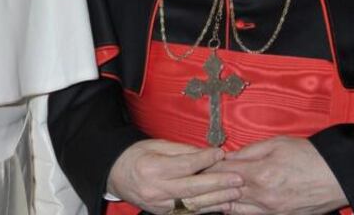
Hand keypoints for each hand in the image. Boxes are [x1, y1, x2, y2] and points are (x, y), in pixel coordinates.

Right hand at [107, 139, 242, 213]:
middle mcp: (156, 190)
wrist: (116, 175)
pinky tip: (223, 204)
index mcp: (152, 169)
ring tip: (236, 192)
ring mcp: (160, 205)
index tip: (220, 153)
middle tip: (237, 178)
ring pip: (194, 204)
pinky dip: (208, 208)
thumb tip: (207, 153)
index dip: (204, 159)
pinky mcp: (164, 213)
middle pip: (192, 188)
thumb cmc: (136, 156)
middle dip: (218, 183)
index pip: (184, 165)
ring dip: (218, 199)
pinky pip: (189, 211)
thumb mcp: (156, 145)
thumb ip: (182, 150)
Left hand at [203, 137, 347, 213]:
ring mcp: (271, 211)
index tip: (195, 166)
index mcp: (260, 174)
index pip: (221, 173)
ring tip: (204, 195)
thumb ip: (248, 151)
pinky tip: (229, 204)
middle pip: (223, 194)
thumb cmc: (310, 156)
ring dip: (219, 202)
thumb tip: (227, 156)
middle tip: (192, 184)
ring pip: (234, 210)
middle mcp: (263, 197)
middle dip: (207, 188)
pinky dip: (237, 210)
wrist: (339, 176)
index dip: (206, 169)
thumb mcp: (276, 144)